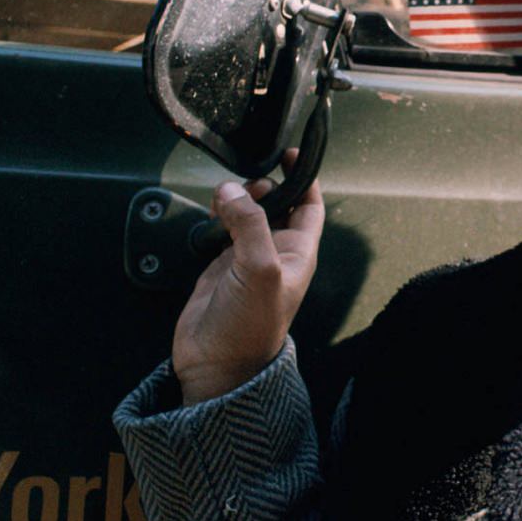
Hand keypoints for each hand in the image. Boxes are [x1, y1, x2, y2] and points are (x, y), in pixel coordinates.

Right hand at [172, 154, 323, 404]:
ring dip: (237, 198)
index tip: (290, 156)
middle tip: (245, 186)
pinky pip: (223, 226)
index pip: (309, 206)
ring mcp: (247, 257)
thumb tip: (233, 191)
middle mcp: (276, 251)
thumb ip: (250, 225)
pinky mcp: (221, 263)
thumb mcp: (260, 269)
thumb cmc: (250, 327)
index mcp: (299, 252)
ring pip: (247, 212)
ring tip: (225, 199)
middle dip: (262, 186)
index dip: (303, 179)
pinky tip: (213, 213)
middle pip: (275, 203)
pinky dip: (217, 214)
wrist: (217, 365)